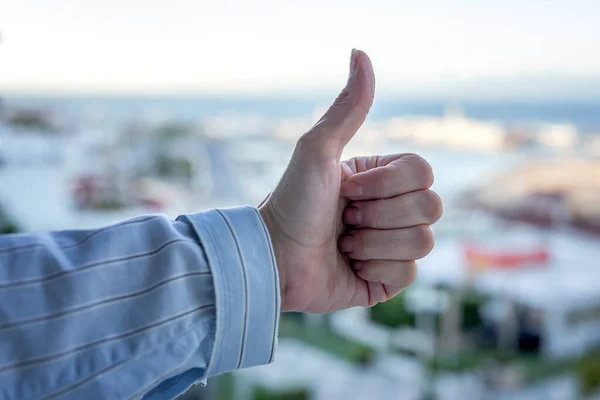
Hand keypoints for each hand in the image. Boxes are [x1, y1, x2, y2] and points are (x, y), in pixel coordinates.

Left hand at [259, 49, 441, 312]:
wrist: (274, 257)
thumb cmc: (292, 201)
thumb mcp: (317, 149)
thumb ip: (347, 108)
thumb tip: (360, 52)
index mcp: (383, 179)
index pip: (424, 172)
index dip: (386, 184)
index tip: (346, 189)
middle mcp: (393, 210)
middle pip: (432, 207)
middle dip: (379, 215)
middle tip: (344, 218)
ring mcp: (393, 245)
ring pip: (423, 242)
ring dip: (374, 243)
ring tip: (343, 243)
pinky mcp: (388, 279)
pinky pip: (409, 275)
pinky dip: (375, 269)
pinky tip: (350, 265)